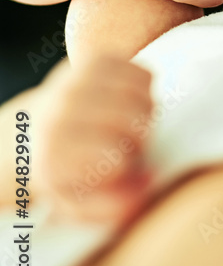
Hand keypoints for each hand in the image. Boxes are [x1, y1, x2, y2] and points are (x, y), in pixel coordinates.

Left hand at [33, 55, 154, 224]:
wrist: (31, 132)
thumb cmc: (64, 172)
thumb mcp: (79, 204)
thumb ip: (116, 205)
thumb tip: (150, 179)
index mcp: (53, 152)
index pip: (117, 160)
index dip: (125, 169)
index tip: (111, 170)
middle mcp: (61, 110)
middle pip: (136, 123)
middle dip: (139, 141)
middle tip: (125, 146)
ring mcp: (77, 79)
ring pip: (144, 96)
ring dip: (145, 116)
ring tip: (127, 126)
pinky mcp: (94, 60)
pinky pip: (145, 73)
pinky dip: (146, 92)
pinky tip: (128, 104)